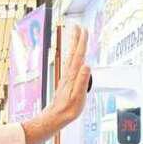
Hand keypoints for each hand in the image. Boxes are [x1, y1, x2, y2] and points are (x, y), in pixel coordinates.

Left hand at [23, 26, 91, 143]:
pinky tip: (73, 55)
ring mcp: (66, 77)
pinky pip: (70, 63)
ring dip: (73, 45)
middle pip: (73, 53)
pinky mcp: (66, 81)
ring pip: (70, 57)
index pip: (78, 56)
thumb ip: (82, 81)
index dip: (82, 43)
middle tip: (77, 26)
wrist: (56, 117)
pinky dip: (72, 55)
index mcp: (72, 76)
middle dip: (76, 39)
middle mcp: (68, 74)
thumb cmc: (68, 110)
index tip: (84, 31)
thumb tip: (86, 66)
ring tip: (75, 35)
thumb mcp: (78, 97)